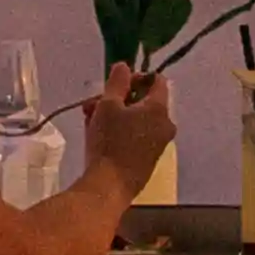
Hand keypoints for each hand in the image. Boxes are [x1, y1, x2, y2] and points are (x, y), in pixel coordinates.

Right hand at [83, 65, 176, 195]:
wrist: (109, 187)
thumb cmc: (109, 141)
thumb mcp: (108, 105)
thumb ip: (117, 82)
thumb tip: (124, 66)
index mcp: (160, 109)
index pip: (157, 81)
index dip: (136, 77)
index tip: (115, 84)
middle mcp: (165, 126)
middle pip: (143, 102)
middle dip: (116, 99)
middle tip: (92, 103)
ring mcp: (158, 146)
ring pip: (136, 121)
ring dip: (114, 115)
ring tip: (89, 119)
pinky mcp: (148, 162)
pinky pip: (136, 137)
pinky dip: (120, 132)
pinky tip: (98, 136)